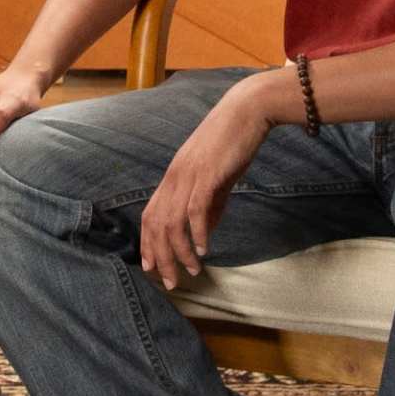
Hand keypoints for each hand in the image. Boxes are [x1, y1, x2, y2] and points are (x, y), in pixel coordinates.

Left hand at [138, 90, 275, 287]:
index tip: (151, 268)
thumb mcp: (217, 178)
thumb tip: (204, 232)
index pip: (150, 215)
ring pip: (173, 223)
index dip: (148, 244)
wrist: (247, 112)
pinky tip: (204, 251)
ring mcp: (188, 176)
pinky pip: (195, 211)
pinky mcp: (206, 175)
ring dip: (180, 252)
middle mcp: (174, 177)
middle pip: (156, 225)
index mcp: (173, 177)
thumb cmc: (232, 143)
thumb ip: (210, 204)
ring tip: (191, 272)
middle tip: (171, 283)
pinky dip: (198, 234)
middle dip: (161, 258)